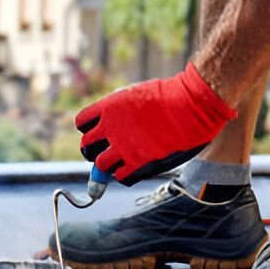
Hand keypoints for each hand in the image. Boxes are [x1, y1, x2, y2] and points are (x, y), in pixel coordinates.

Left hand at [75, 63, 236, 185]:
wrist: (188, 107)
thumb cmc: (168, 96)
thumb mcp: (136, 92)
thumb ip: (120, 106)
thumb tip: (113, 116)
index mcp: (108, 107)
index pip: (81, 123)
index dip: (88, 128)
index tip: (97, 130)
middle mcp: (110, 128)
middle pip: (86, 146)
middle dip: (92, 149)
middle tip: (103, 150)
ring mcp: (122, 146)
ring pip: (100, 165)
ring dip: (106, 164)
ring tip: (116, 162)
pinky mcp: (137, 161)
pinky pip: (119, 176)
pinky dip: (122, 174)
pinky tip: (130, 168)